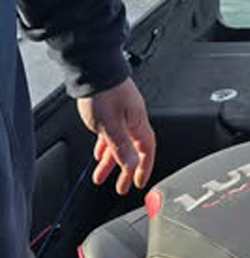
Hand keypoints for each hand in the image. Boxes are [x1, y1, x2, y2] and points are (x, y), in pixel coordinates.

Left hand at [76, 78, 155, 194]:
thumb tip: (132, 164)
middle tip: (121, 187)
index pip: (146, 150)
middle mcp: (134, 119)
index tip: (138, 183)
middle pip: (133, 150)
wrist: (94, 70)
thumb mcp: (110, 125)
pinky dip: (106, 146)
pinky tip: (99, 153)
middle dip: (126, 170)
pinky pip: (113, 134)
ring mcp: (124, 114)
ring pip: (120, 143)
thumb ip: (121, 146)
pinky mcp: (113, 109)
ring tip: (101, 176)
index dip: (144, 168)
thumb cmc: (103, 93)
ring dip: (111, 161)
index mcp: (138, 122)